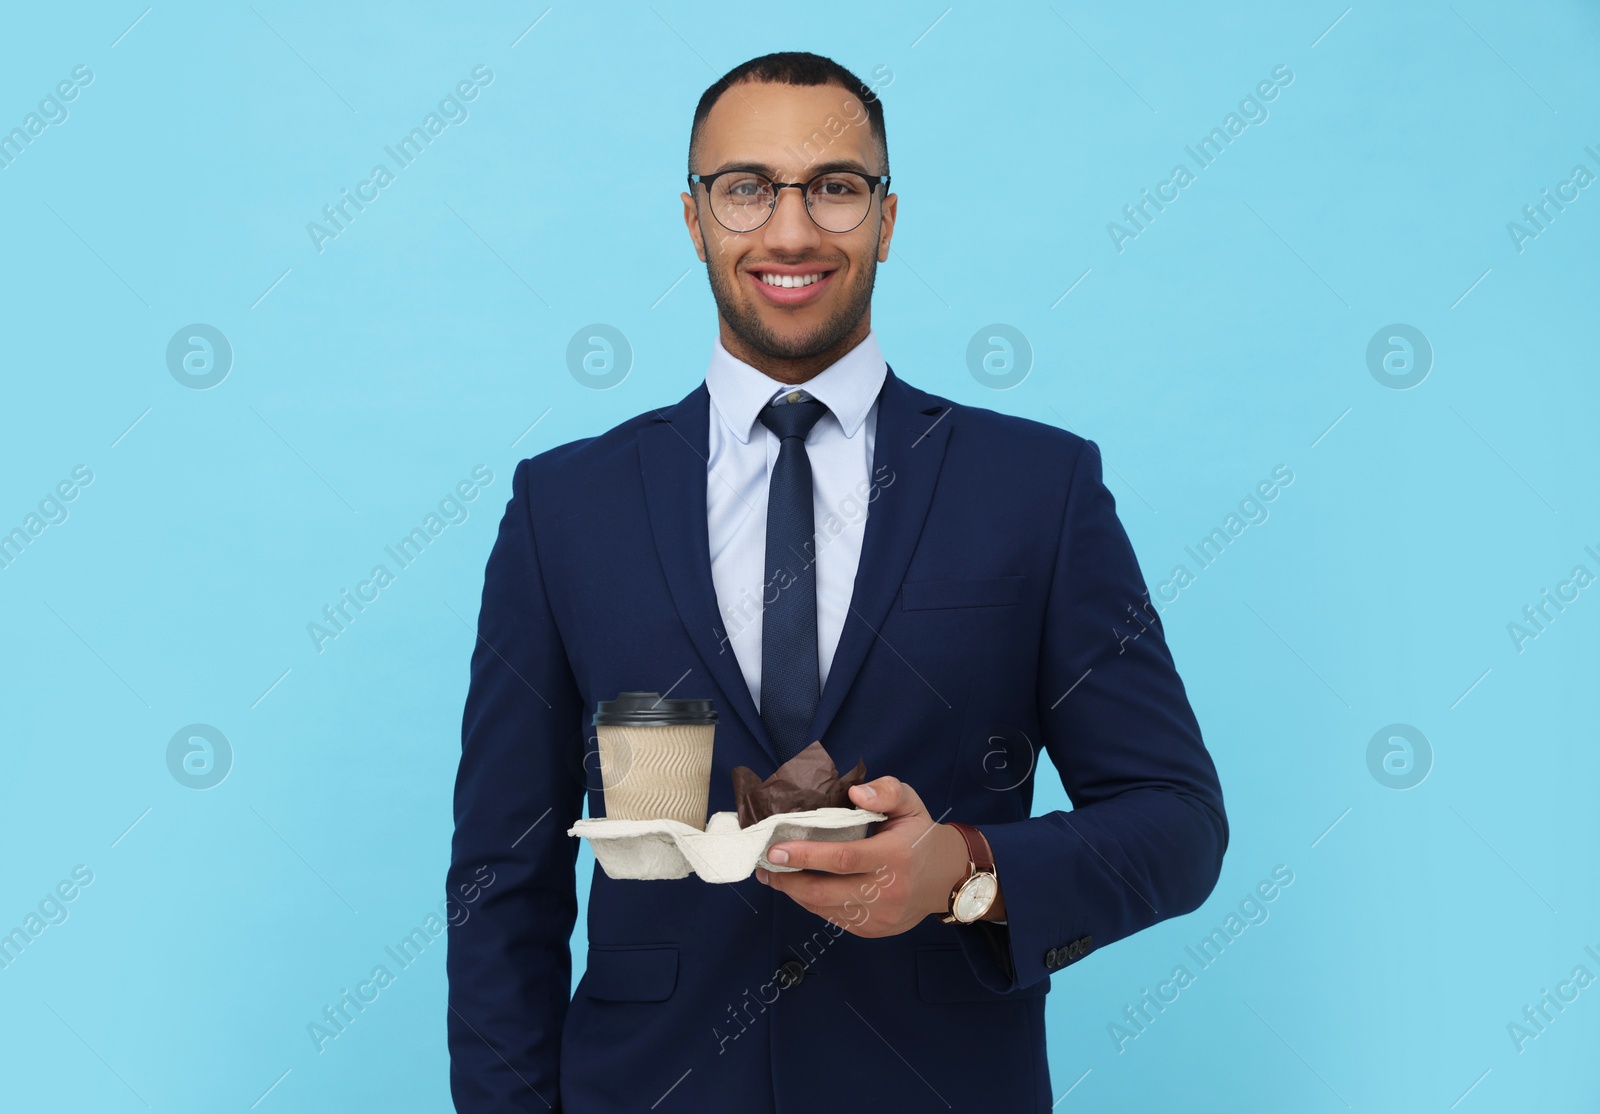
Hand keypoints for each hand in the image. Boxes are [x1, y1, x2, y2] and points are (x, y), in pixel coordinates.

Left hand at [754, 776, 976, 936]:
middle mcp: (887, 892)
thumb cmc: (920, 836)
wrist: (947, 880)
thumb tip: (855, 794)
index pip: (843, 858)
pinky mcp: (873, 931)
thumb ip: (886, 791)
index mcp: (895, 857)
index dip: (805, 854)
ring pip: (824, 909)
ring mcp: (880, 917)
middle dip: (788, 880)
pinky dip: (812, 903)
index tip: (775, 849)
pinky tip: (800, 887)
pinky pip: (833, 919)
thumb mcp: (911, 803)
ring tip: (774, 875)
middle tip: (765, 865)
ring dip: (794, 893)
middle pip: (825, 892)